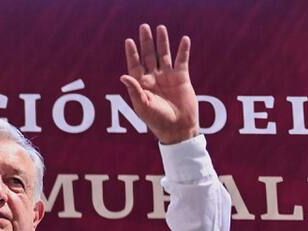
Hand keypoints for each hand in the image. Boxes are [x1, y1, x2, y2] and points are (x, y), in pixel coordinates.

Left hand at [121, 24, 198, 144]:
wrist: (178, 127)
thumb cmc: (157, 120)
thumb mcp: (143, 106)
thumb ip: (134, 90)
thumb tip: (123, 75)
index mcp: (141, 85)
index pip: (135, 65)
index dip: (132, 53)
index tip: (129, 41)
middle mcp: (153, 78)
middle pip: (148, 56)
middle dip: (146, 42)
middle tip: (144, 27)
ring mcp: (167, 76)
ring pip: (164, 55)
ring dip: (162, 42)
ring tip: (160, 28)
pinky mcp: (181, 77)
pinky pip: (182, 60)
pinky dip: (183, 50)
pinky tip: (184, 39)